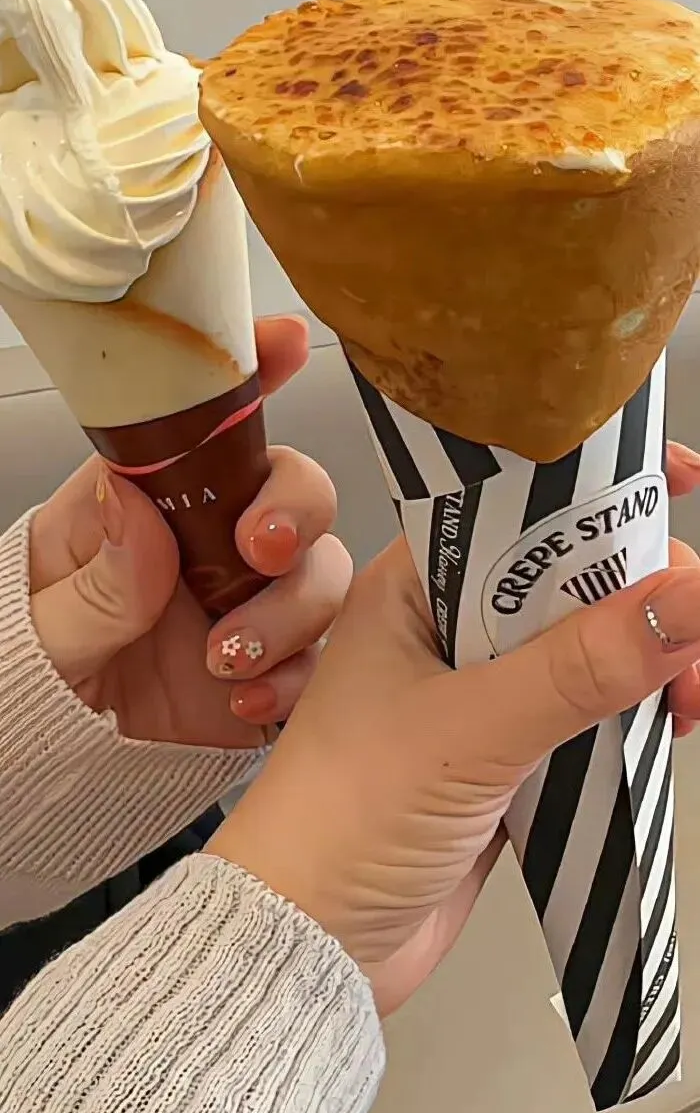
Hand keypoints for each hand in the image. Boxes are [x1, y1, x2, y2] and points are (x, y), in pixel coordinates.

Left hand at [28, 316, 351, 749]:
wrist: (52, 769)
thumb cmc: (31, 674)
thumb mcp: (37, 628)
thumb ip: (93, 581)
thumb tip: (135, 508)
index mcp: (144, 504)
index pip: (201, 422)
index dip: (251, 373)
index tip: (284, 343)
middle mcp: (208, 542)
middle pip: (293, 489)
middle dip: (294, 508)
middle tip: (258, 547)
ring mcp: (247, 602)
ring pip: (322, 572)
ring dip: (291, 608)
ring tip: (228, 657)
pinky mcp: (273, 666)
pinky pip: (320, 658)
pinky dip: (296, 677)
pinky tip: (245, 699)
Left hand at [211, 475, 699, 1016]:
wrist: (305, 944)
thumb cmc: (339, 819)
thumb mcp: (470, 730)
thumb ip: (581, 665)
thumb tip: (684, 598)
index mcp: (411, 585)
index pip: (516, 505)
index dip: (595, 486)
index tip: (672, 479)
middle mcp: (443, 628)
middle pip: (566, 576)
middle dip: (639, 591)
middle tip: (690, 625)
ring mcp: (475, 694)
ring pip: (583, 648)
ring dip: (642, 660)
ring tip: (685, 693)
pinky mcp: (501, 758)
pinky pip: (583, 715)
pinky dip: (628, 716)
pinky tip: (663, 723)